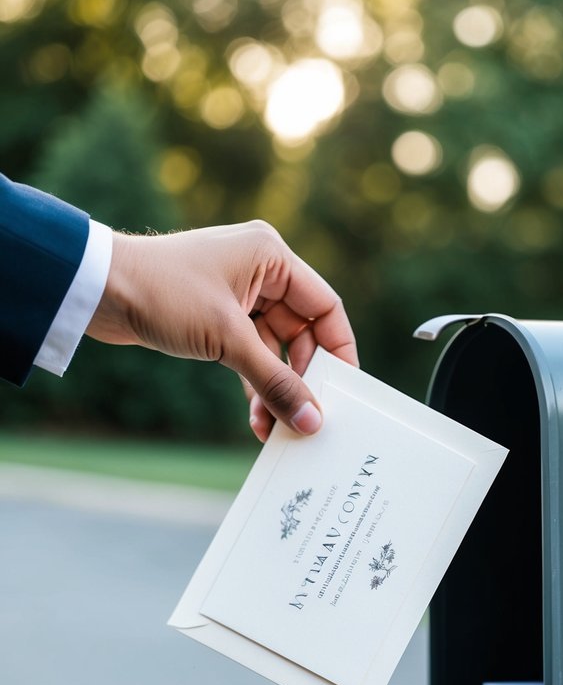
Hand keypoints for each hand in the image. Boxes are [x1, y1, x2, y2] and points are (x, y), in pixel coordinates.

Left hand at [87, 220, 357, 438]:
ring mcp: (238, 295)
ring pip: (275, 350)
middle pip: (302, 335)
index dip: (338, 352)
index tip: (344, 392)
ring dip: (275, 388)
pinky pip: (250, 355)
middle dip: (301, 379)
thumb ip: (275, 382)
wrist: (97, 290)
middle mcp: (260, 272)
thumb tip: (312, 420)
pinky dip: (254, 383)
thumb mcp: (227, 340)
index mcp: (272, 257)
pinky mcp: (217, 318)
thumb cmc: (163, 293)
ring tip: (274, 427)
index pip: (325, 308)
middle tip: (305, 418)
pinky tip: (256, 417)